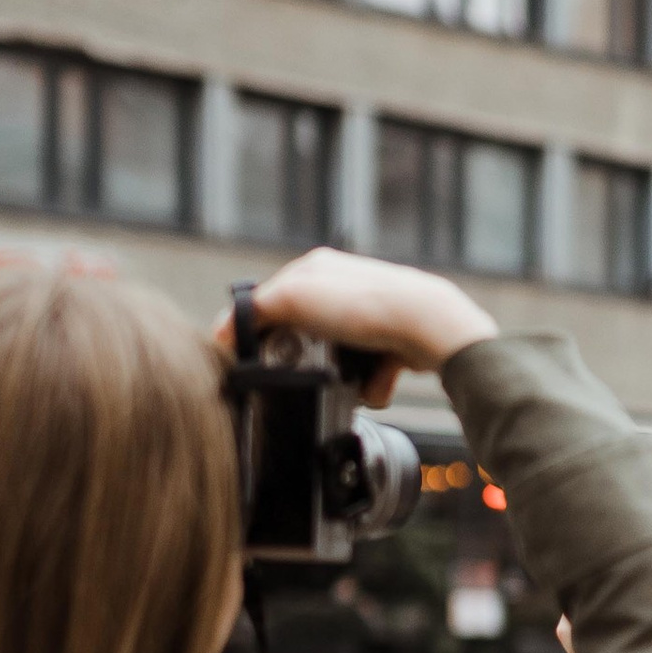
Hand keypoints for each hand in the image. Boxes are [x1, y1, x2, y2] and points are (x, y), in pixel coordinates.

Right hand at [216, 250, 497, 403]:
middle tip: (311, 367)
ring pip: (336, 360)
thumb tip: (223, 327)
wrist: (428, 326)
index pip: (271, 302)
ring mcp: (370, 315)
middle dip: (306, 359)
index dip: (259, 331)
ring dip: (340, 377)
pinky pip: (367, 374)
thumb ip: (255, 309)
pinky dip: (370, 384)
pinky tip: (377, 380)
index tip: (252, 358)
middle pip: (303, 335)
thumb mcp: (295, 297)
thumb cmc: (365, 305)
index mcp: (315, 269)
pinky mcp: (392, 343)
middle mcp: (344, 287)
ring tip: (351, 377)